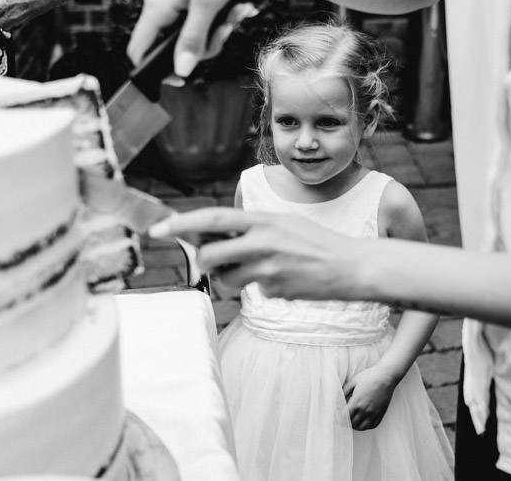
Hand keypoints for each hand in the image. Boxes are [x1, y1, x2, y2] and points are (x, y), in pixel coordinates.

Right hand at [127, 0, 250, 76]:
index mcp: (157, 7)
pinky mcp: (188, 4)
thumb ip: (193, 39)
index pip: (138, 50)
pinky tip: (237, 9)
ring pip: (191, 38)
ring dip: (218, 32)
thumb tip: (181, 71)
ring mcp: (174, 6)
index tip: (180, 79)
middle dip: (204, 46)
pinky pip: (200, 26)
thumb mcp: (208, 4)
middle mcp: (160, 8)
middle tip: (226, 31)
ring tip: (237, 12)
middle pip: (171, 49)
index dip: (153, 71)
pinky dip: (220, 22)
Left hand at [148, 207, 371, 299]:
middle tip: (214, 262)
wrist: (353, 266)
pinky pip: (253, 292)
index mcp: (264, 219)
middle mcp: (263, 241)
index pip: (212, 218)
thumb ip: (250, 228)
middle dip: (204, 262)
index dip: (181, 223)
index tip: (158, 229)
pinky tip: (286, 280)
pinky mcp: (275, 290)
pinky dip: (262, 288)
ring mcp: (269, 267)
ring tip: (261, 270)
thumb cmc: (316, 243)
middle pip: (210, 254)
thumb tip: (209, 236)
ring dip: (233, 279)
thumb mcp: (284, 224)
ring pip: (227, 279)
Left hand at [343, 364, 399, 430]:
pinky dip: (365, 426)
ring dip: (355, 426)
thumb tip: (337, 399)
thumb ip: (344, 391)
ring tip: (351, 421)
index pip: (344, 416)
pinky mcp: (381, 414)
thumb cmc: (369, 377)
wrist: (386, 377)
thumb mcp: (353, 381)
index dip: (338, 417)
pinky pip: (372, 426)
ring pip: (361, 427)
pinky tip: (362, 420)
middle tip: (342, 418)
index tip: (336, 414)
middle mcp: (365, 410)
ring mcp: (374, 414)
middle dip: (345, 422)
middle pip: (352, 423)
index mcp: (356, 402)